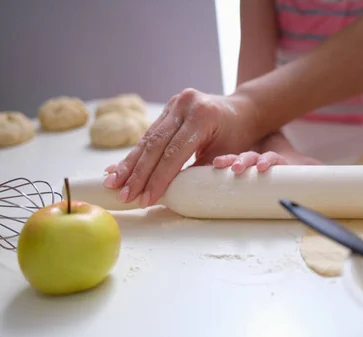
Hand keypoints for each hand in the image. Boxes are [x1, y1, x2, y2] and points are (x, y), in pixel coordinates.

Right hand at [103, 88, 259, 206]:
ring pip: (147, 139)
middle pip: (155, 145)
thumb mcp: (224, 155)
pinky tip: (119, 169)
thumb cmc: (238, 136)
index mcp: (201, 116)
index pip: (173, 152)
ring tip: (112, 184)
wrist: (243, 110)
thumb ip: (197, 171)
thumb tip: (169, 193)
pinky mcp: (167, 109)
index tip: (145, 199)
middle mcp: (184, 106)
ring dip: (129, 164)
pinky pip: (148, 134)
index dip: (158, 178)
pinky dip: (135, 154)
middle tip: (124, 195)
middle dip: (137, 173)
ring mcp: (174, 105)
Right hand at [213, 150, 320, 173]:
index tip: (263, 166)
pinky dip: (220, 164)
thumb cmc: (292, 165)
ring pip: (238, 159)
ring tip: (220, 164)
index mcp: (277, 158)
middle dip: (245, 161)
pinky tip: (209, 166)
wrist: (280, 155)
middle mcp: (260, 159)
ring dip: (230, 161)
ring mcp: (248, 162)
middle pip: (251, 157)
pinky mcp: (238, 167)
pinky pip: (228, 164)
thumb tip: (326, 170)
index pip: (272, 158)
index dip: (267, 161)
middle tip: (238, 168)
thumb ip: (316, 168)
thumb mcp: (305, 166)